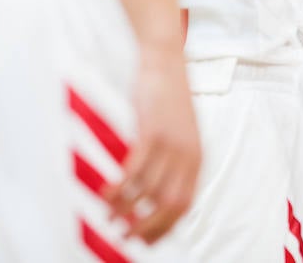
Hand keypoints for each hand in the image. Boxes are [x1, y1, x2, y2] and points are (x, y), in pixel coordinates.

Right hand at [104, 43, 200, 242]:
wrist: (166, 61)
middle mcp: (189, 155)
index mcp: (197, 159)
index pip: (184, 206)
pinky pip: (134, 171)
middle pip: (169, 205)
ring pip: (148, 191)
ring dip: (125, 210)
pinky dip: (119, 189)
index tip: (144, 242)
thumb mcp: (179, 134)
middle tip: (123, 236)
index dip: (164, 228)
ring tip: (108, 216)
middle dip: (145, 227)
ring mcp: (172, 143)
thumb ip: (173, 162)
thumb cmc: (167, 100)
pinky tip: (105, 195)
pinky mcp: (153, 132)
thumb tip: (154, 195)